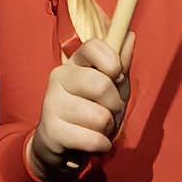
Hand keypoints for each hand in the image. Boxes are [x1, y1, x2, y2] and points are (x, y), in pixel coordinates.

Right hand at [28, 37, 128, 181]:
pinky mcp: (51, 131)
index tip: (116, 73)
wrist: (60, 145)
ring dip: (107, 128)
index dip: (112, 60)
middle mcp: (59, 79)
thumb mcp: (111, 86)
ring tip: (96, 129)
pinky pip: (93, 139)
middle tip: (108, 112)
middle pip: (101, 85)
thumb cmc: (91, 111)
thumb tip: (130, 35)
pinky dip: (101, 145)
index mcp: (75, 63)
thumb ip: (120, 63)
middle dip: (115, 105)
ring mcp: (51, 104)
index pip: (93, 46)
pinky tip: (93, 143)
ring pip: (99, 117)